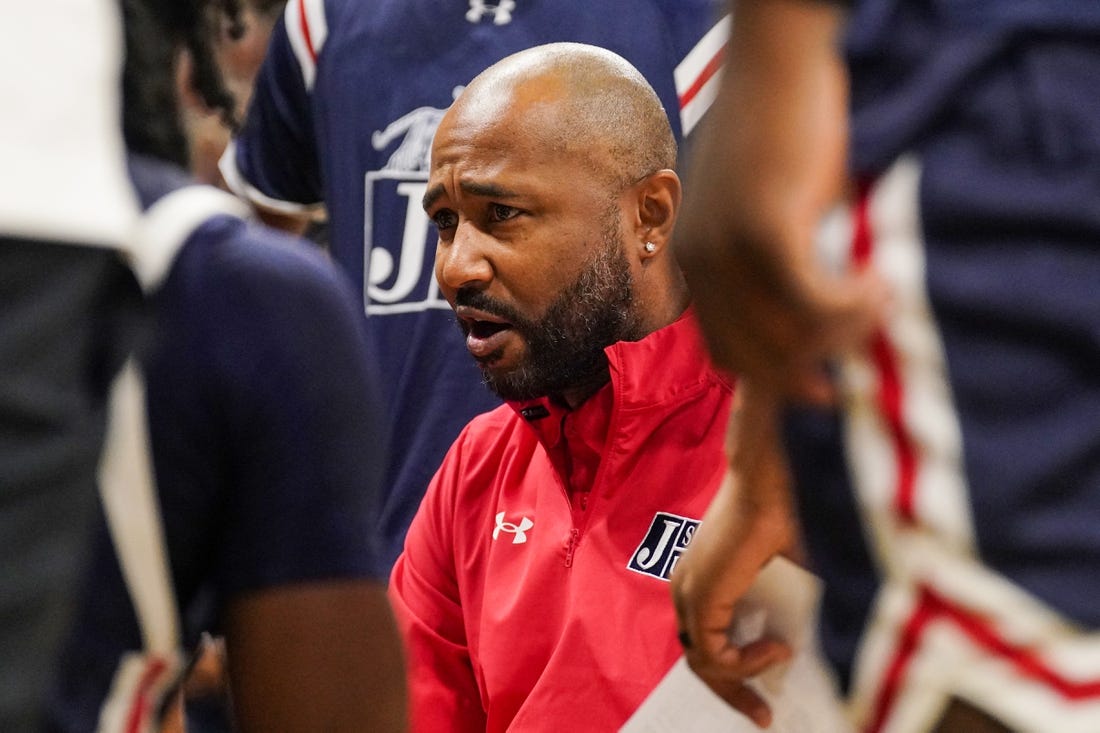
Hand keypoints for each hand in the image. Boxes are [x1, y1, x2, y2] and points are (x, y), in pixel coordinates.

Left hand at [671, 385, 796, 727]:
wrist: (777, 481)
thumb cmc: (790, 514)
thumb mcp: (793, 575)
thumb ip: (792, 609)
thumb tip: (819, 648)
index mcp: (705, 579)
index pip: (707, 639)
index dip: (735, 672)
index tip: (765, 694)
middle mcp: (689, 587)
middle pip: (700, 658)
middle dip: (734, 693)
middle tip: (762, 715)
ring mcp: (690, 592)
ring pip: (703, 661)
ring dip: (741, 681)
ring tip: (776, 676)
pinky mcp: (700, 597)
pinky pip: (713, 654)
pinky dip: (746, 663)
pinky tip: (778, 647)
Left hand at [673, 0, 886, 402]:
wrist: (776, 63)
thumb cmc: (779, 132)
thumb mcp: (764, 208)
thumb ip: (770, 263)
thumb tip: (808, 322)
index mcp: (693, 261)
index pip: (724, 352)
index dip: (774, 380)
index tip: (820, 386)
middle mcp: (700, 262)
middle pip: (754, 358)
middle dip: (810, 370)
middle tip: (859, 352)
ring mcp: (728, 249)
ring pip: (788, 335)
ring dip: (843, 332)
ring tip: (879, 301)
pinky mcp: (766, 228)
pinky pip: (812, 302)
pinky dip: (852, 306)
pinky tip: (880, 284)